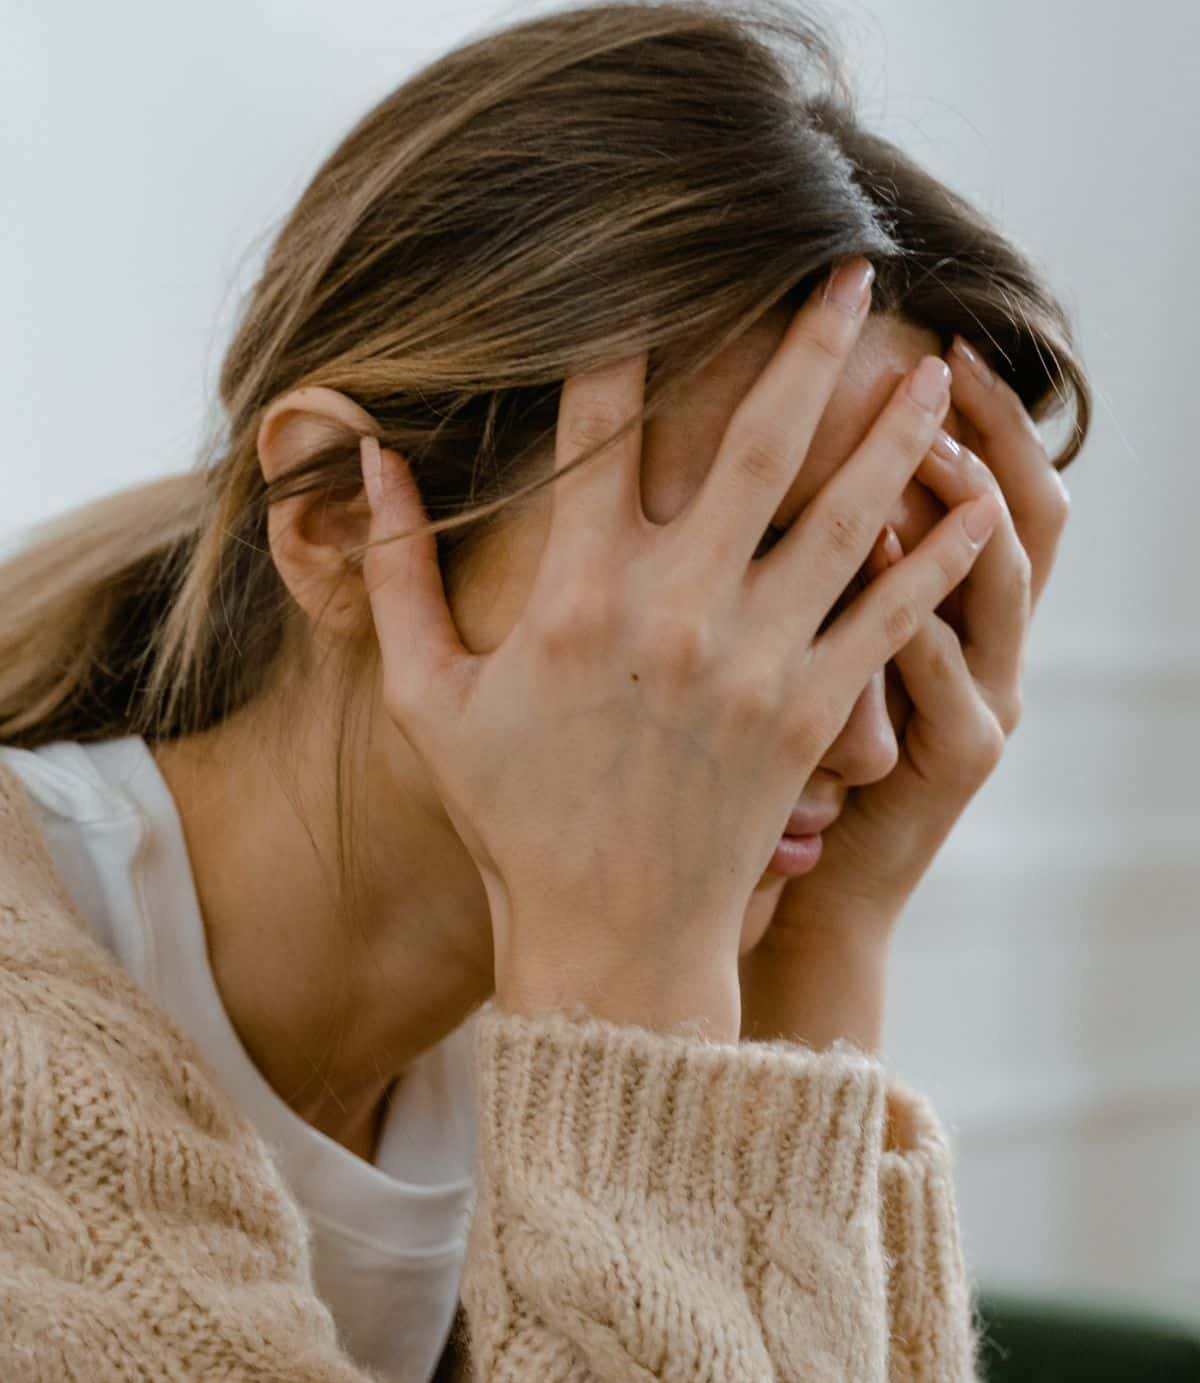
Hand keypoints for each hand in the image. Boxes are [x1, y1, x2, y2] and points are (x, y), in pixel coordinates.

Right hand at [356, 259, 999, 1036]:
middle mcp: (676, 609)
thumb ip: (395, 576)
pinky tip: (974, 506)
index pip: (604, 424)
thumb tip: (370, 458)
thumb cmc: (514, 819)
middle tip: (848, 269)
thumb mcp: (427, 700)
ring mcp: (754, 660)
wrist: (610, 938)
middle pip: (757, 440)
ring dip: (893, 430)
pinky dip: (937, 559)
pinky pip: (889, 617)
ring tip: (935, 366)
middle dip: (807, 344)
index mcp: (577, 593)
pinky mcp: (812, 713)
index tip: (655, 270)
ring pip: (843, 514)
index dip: (629, 334)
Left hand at [745, 331, 1070, 955]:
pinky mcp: (959, 758)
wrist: (803, 896)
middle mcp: (982, 645)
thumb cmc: (779, 778)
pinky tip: (881, 551)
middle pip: (1024, 509)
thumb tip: (763, 463)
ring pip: (1002, 581)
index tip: (924, 335)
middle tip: (939, 355)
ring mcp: (981, 700)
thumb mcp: (810, 663)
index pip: (983, 483)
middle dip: (988, 427)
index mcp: (946, 610)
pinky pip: (949, 673)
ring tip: (922, 435)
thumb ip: (803, 570)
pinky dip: (922, 611)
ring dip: (966, 502)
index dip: (975, 411)